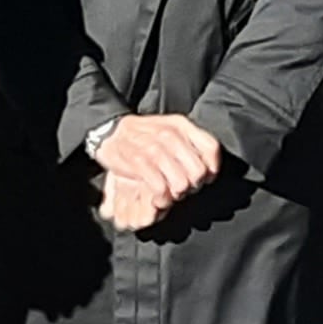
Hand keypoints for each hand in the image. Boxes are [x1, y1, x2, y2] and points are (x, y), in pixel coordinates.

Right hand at [91, 113, 222, 230]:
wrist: (110, 130)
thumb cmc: (144, 135)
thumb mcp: (171, 128)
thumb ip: (193, 142)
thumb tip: (210, 170)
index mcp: (181, 125)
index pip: (211, 148)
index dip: (212, 168)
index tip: (205, 178)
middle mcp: (170, 135)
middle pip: (198, 172)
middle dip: (193, 185)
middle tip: (182, 188)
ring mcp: (154, 148)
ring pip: (181, 183)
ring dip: (176, 195)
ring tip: (169, 194)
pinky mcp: (139, 162)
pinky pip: (161, 189)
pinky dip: (161, 198)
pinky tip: (157, 198)